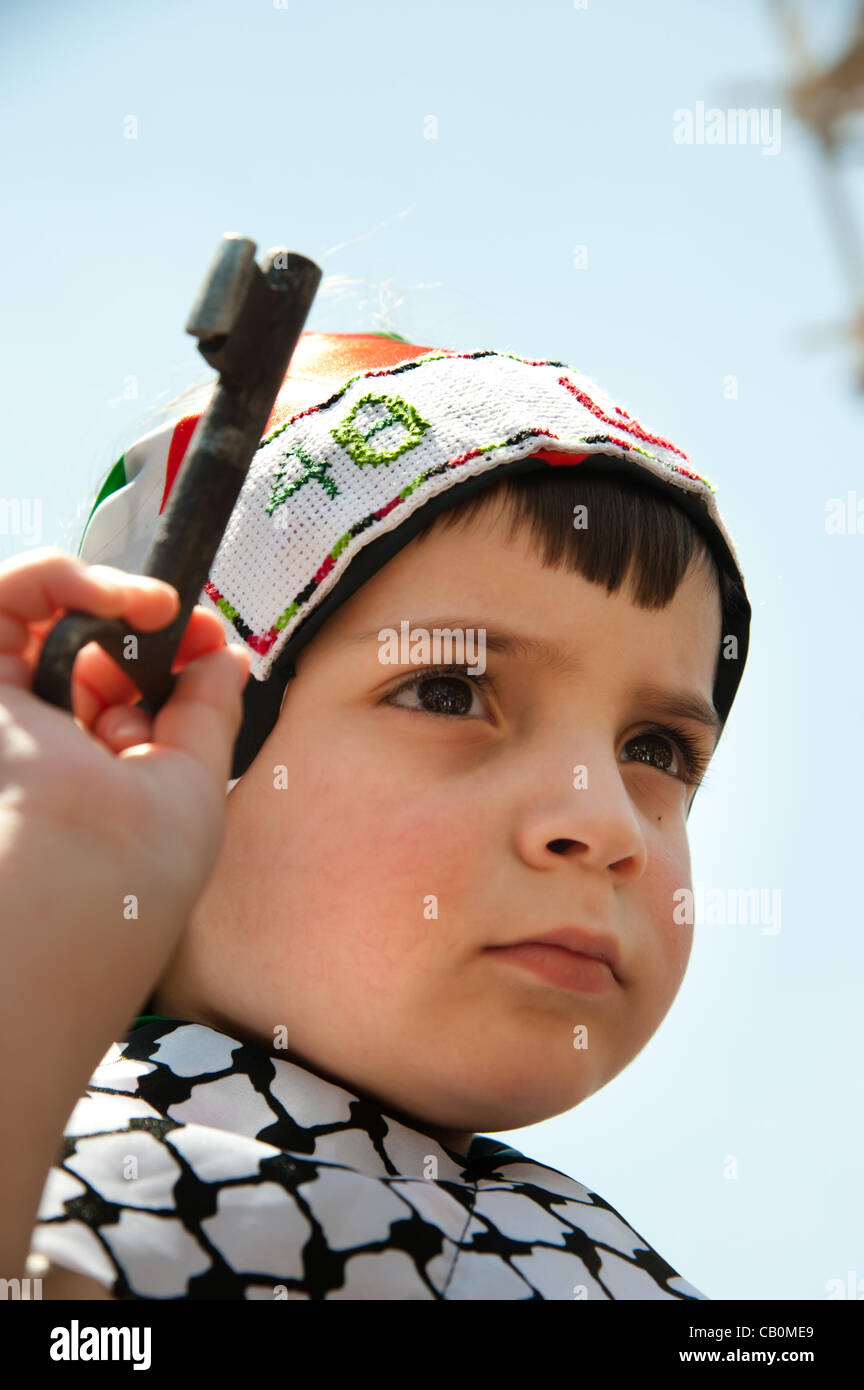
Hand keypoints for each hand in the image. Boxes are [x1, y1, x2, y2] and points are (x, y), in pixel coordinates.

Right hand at [0, 546, 249, 918]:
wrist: (63, 890)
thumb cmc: (131, 873)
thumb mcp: (193, 786)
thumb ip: (207, 714)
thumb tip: (225, 657)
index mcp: (87, 782)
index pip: (116, 699)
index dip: (167, 661)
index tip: (213, 647)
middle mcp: (37, 747)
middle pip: (79, 655)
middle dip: (140, 632)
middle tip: (186, 629)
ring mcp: (6, 718)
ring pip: (34, 617)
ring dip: (102, 594)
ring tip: (154, 609)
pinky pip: (3, 599)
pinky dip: (60, 578)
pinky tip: (119, 599)